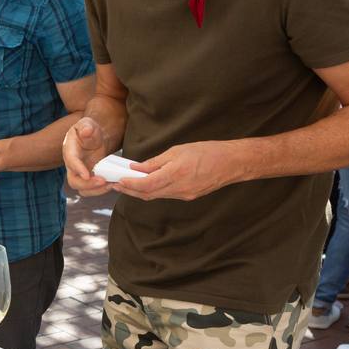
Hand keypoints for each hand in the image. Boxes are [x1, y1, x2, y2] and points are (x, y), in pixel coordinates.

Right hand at [63, 118, 112, 196]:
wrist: (95, 138)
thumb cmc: (90, 130)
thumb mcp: (87, 124)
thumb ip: (86, 127)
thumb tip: (86, 131)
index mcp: (69, 150)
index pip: (70, 161)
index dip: (77, 169)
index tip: (87, 175)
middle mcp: (72, 165)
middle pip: (74, 181)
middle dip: (88, 184)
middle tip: (103, 181)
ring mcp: (80, 174)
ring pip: (83, 189)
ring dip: (96, 190)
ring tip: (111, 184)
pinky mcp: (89, 180)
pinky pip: (92, 190)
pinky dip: (102, 190)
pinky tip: (113, 184)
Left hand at [115, 140, 240, 201]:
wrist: (232, 163)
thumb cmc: (207, 151)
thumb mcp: (178, 151)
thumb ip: (156, 162)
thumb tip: (136, 168)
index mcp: (175, 174)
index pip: (146, 184)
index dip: (129, 184)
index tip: (118, 180)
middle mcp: (179, 189)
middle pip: (148, 194)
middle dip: (130, 190)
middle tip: (116, 184)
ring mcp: (184, 195)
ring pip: (156, 196)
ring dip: (140, 192)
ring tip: (127, 184)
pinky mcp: (189, 197)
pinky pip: (166, 195)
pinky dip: (153, 191)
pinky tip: (146, 184)